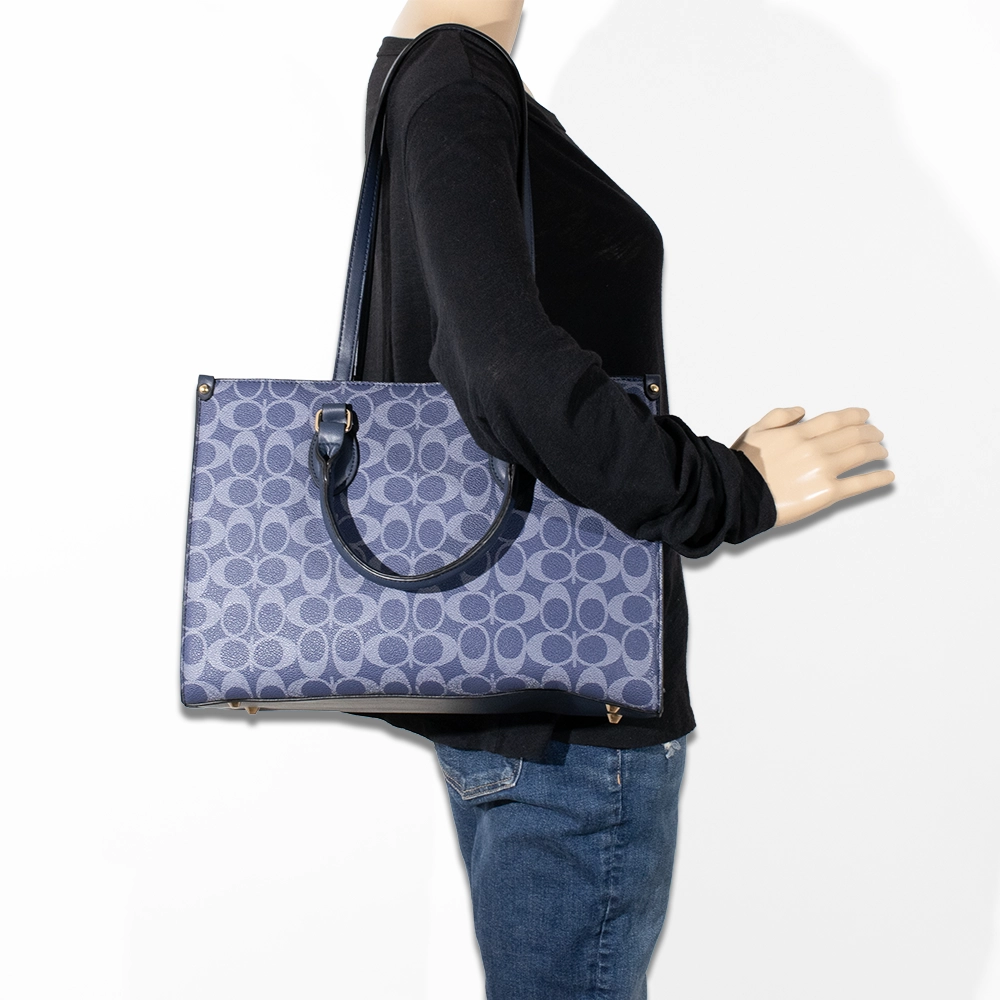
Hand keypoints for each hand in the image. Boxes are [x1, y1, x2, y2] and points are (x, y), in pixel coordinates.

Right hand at [731, 406, 893, 527]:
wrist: (739, 494)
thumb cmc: (743, 465)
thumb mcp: (755, 431)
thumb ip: (778, 416)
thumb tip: (802, 410)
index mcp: (798, 433)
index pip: (836, 420)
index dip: (854, 416)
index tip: (864, 415)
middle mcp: (815, 448)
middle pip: (852, 435)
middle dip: (869, 432)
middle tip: (877, 434)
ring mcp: (823, 470)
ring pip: (860, 455)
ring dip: (876, 451)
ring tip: (882, 451)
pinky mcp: (827, 493)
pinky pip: (859, 484)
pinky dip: (877, 479)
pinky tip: (887, 475)